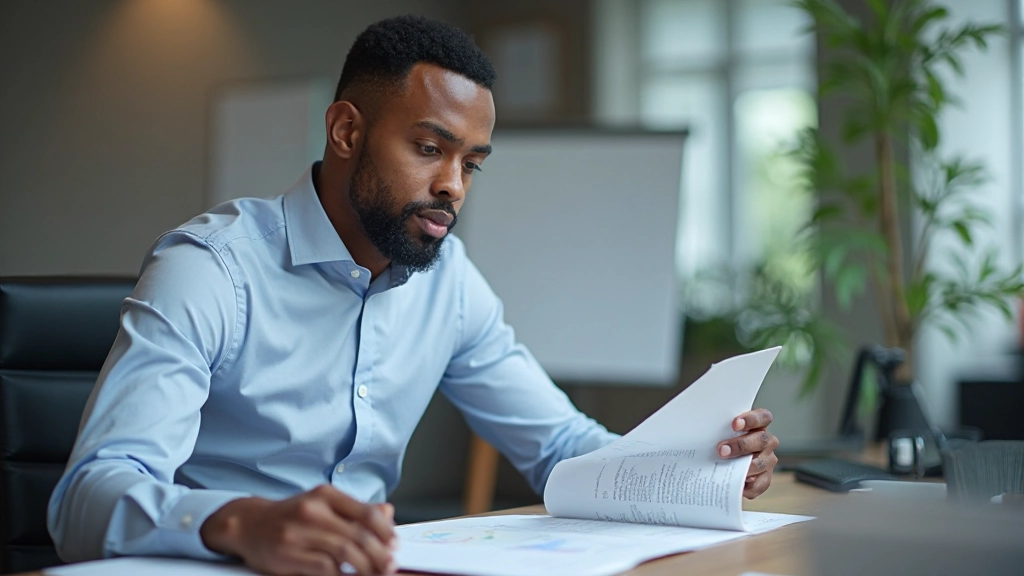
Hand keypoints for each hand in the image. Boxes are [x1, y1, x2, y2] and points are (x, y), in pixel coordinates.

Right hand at [200, 484, 396, 575]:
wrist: (248, 524)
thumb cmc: (291, 516)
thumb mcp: (322, 505)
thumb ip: (354, 510)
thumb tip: (388, 513)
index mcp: (325, 495)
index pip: (366, 513)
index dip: (386, 532)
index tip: (395, 546)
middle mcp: (313, 509)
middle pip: (359, 535)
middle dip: (380, 554)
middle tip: (389, 566)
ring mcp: (299, 532)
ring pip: (345, 552)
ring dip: (365, 567)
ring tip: (375, 574)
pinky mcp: (288, 553)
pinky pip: (325, 568)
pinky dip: (342, 575)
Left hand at [716, 408, 778, 498]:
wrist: (721, 462)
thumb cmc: (720, 441)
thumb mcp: (718, 433)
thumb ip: (715, 429)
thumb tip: (692, 431)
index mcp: (758, 425)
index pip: (763, 417)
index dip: (751, 419)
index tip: (734, 424)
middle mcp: (766, 441)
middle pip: (762, 439)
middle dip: (741, 445)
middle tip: (722, 450)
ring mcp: (767, 459)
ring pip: (762, 462)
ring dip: (744, 466)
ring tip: (727, 469)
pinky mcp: (764, 477)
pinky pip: (761, 483)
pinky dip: (750, 487)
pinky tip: (739, 487)